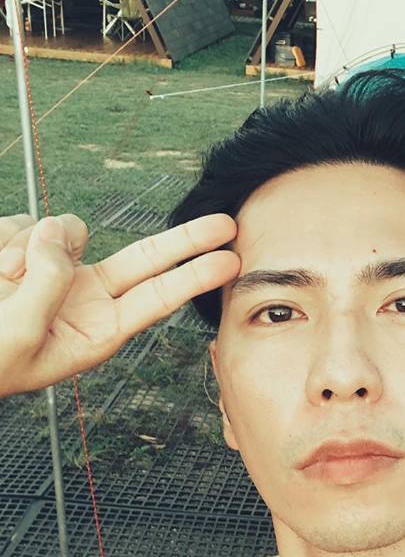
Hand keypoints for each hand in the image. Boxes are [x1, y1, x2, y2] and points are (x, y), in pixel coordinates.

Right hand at [0, 212, 239, 395]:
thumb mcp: (21, 334)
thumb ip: (48, 284)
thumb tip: (57, 234)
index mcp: (97, 330)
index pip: (157, 298)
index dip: (194, 277)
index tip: (231, 263)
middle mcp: (86, 298)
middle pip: (146, 260)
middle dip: (185, 240)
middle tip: (227, 222)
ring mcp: (57, 272)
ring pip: (67, 231)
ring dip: (35, 246)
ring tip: (3, 283)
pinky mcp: (26, 249)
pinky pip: (25, 224)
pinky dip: (6, 242)